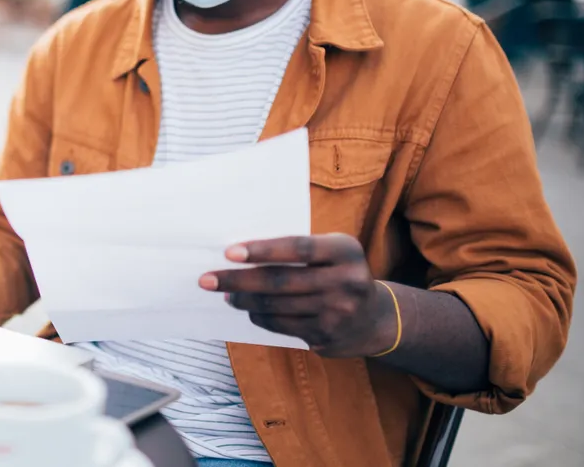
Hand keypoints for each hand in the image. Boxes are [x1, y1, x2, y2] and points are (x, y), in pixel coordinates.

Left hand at [199, 234, 396, 357]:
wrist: (375, 319)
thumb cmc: (338, 274)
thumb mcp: (330, 254)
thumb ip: (298, 251)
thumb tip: (241, 254)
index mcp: (345, 250)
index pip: (297, 247)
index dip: (262, 250)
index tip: (229, 252)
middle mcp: (347, 281)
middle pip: (280, 280)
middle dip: (238, 280)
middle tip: (208, 279)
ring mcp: (338, 312)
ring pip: (276, 306)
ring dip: (244, 300)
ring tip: (225, 294)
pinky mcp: (327, 336)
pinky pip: (282, 325)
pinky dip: (260, 316)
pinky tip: (249, 309)